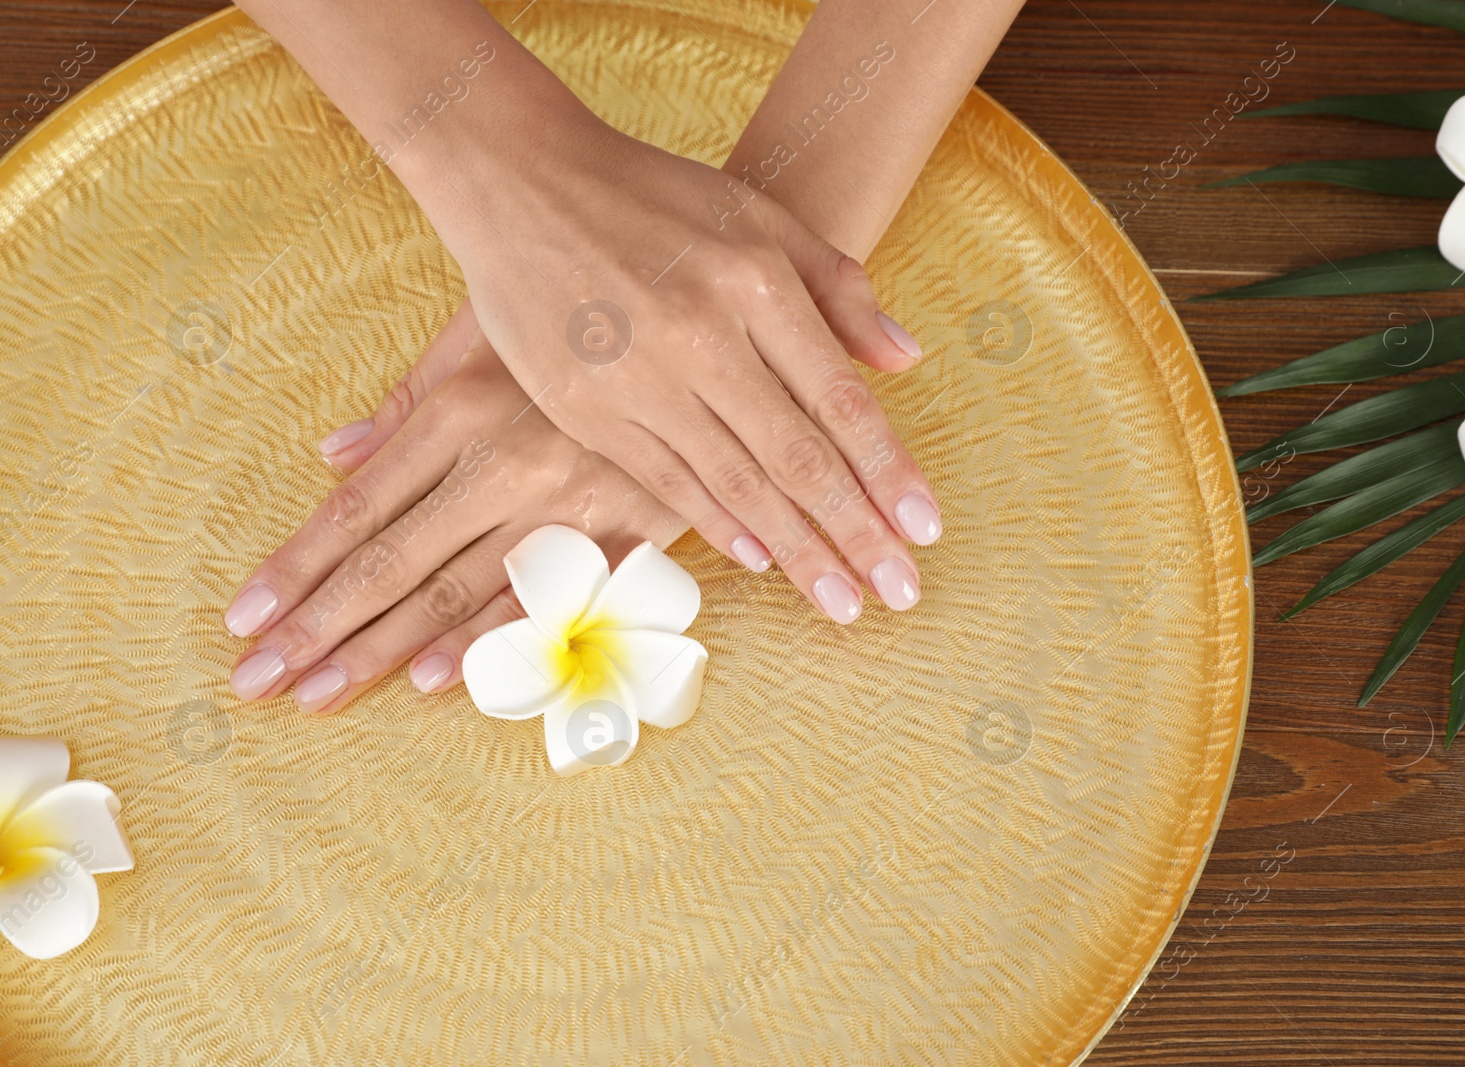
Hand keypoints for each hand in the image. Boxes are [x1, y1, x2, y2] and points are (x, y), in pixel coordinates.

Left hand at [223, 304, 688, 714]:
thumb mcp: (484, 335)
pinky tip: (440, 678)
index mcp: (464, 409)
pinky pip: (555, 598)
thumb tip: (332, 456)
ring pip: (462, 591)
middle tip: (260, 679)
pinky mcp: (635, 531)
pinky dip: (496, 641)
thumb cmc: (588, 322)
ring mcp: (573, 503)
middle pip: (395, 561)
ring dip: (386, 649)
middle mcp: (508, 461)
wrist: (714, 322)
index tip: (245, 618)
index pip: (359, 507)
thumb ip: (408, 402)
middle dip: (321, 627)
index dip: (298, 567)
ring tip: (322, 693)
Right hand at [420, 93, 940, 623]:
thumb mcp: (758, 216)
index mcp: (755, 281)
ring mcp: (639, 379)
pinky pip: (667, 482)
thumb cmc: (653, 197)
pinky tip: (761, 560)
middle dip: (855, 532)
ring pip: (736, 482)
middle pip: (796, 456)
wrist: (521, 185)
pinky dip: (718, 524)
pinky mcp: (587, 410)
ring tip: (843, 601)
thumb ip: (838, 288)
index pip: (839, 399)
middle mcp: (702, 334)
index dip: (887, 470)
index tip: (924, 528)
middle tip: (900, 592)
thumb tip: (906, 360)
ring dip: (797, 549)